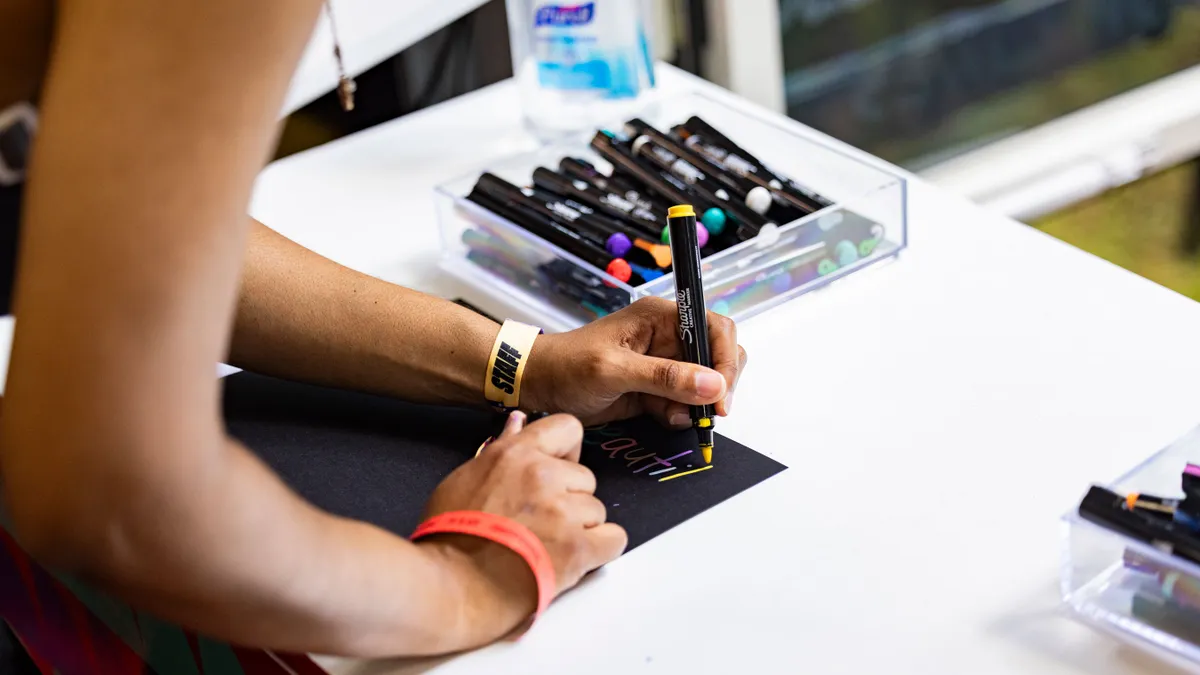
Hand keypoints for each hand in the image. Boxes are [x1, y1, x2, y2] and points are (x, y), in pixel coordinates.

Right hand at [417, 412, 626, 644]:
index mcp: (515, 454)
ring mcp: (563, 512)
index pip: (567, 428)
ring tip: (547, 546)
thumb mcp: (466, 478)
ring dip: (580, 527)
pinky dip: (600, 549)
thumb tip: (519, 422)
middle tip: (541, 522)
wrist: (452, 584)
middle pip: (584, 477)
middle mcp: (544, 476)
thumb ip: (502, 450)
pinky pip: (613, 539)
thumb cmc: (450, 536)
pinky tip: (575, 558)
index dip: (567, 451)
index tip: (559, 469)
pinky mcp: (578, 548)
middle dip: (569, 499)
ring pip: (596, 510)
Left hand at [522, 297, 747, 426]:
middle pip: (717, 356)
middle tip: (707, 413)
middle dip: (716, 386)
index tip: (721, 395)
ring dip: (695, 405)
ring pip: (704, 384)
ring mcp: (664, 364)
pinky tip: (659, 416)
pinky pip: (684, 403)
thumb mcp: (613, 370)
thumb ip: (664, 377)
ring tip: (669, 414)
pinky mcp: (657, 389)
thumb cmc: (566, 366)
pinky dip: (679, 415)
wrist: (538, 386)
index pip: (715, 328)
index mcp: (661, 317)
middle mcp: (669, 336)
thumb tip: (713, 385)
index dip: (725, 359)